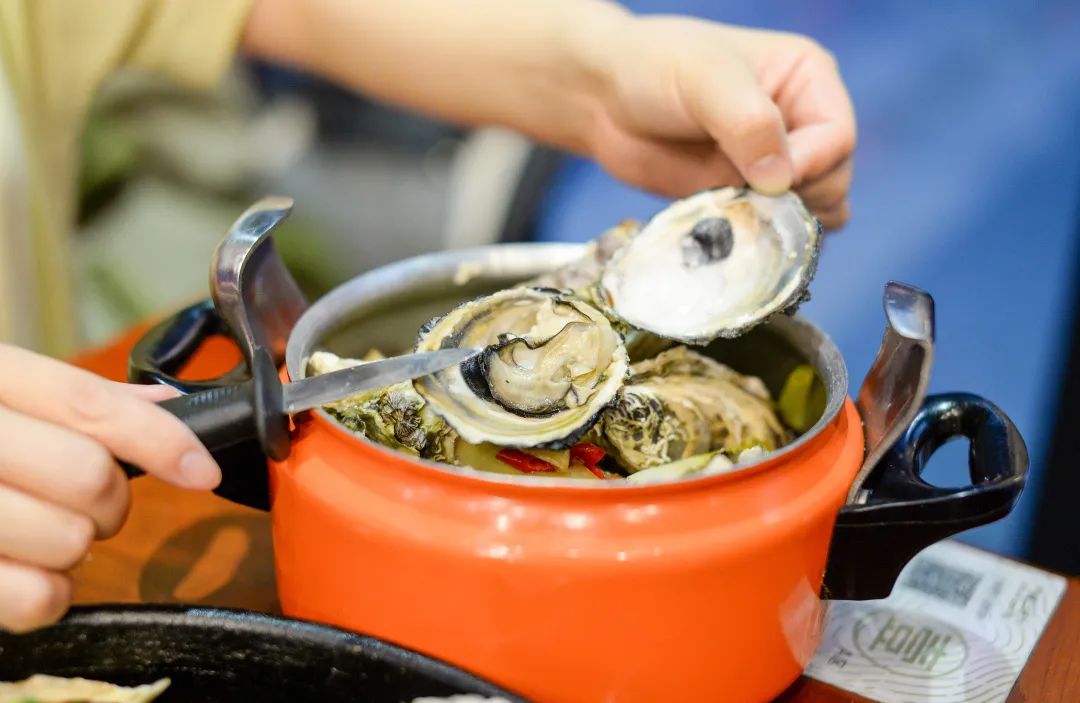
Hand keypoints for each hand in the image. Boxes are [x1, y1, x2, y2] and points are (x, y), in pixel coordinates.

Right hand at [0, 345, 219, 632]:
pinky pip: (36, 599)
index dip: (161, 439)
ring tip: (38, 530)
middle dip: (110, 499)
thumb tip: (165, 408)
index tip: (202, 469)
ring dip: (75, 547)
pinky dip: (47, 594)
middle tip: (87, 500)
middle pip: (89, 477)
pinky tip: (21, 568)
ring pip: (69, 541)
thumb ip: (70, 400)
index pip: (88, 404)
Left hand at [576, 13, 855, 228]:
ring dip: (779, 225)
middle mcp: (801, 125)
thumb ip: (747, 121)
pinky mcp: (745, 200)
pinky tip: (723, 230)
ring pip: (811, 214)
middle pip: (833, 182)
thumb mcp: (704, 77)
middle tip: (744, 196)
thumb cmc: (653, 67)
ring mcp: (774, 167)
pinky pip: (770, 233)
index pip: (837, 137)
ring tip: (732, 212)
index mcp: (808, 80)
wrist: (604, 99)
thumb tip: (780, 177)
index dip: (810, 164)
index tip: (766, 177)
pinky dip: (754, 241)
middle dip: (796, 198)